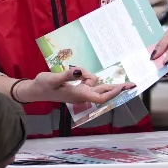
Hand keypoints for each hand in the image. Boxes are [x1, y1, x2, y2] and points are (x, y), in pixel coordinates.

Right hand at [16, 66, 131, 105]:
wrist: (35, 90)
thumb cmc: (43, 86)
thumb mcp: (53, 79)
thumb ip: (67, 75)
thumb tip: (79, 71)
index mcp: (78, 95)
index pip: (100, 97)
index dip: (112, 93)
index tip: (122, 87)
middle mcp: (82, 95)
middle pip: (103, 91)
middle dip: (116, 87)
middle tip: (132, 84)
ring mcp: (80, 91)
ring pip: (93, 81)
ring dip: (87, 74)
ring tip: (72, 70)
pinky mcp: (78, 88)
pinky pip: (87, 80)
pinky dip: (84, 75)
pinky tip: (75, 71)